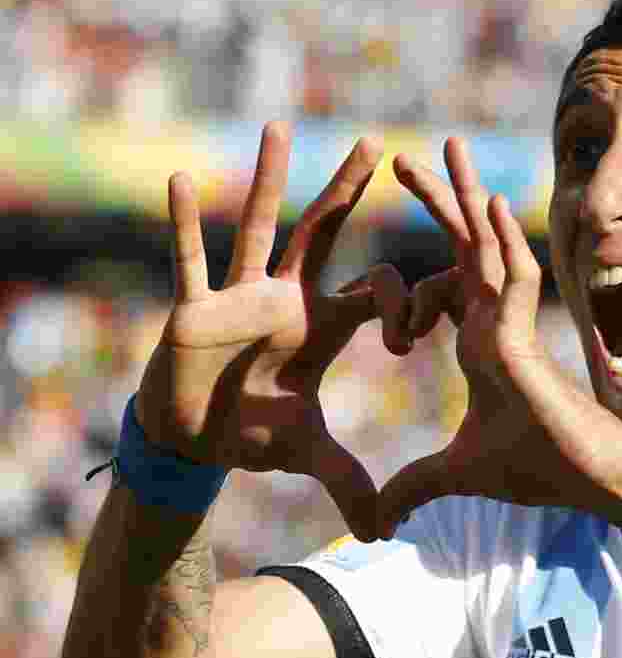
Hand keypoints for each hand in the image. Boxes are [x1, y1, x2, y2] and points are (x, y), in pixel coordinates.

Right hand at [135, 122, 410, 539]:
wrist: (193, 438)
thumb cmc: (250, 432)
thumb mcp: (305, 451)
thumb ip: (347, 478)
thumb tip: (385, 530)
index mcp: (324, 323)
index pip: (379, 292)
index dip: (406, 305)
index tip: (411, 339)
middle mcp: (286, 298)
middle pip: (324, 234)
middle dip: (347, 189)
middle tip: (374, 142)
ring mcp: (240, 297)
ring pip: (257, 229)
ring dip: (266, 181)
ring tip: (276, 127)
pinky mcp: (194, 308)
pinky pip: (188, 260)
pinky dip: (180, 227)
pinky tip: (175, 181)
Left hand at [377, 139, 621, 536]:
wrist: (585, 480)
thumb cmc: (534, 466)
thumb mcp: (456, 473)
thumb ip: (416, 485)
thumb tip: (377, 524)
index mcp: (479, 339)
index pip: (443, 285)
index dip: (409, 289)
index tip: (392, 324)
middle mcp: (495, 320)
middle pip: (462, 246)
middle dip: (436, 201)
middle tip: (402, 160)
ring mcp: (512, 324)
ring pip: (487, 245)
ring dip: (466, 196)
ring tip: (445, 146)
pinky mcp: (526, 339)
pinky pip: (516, 279)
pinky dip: (504, 242)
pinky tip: (487, 203)